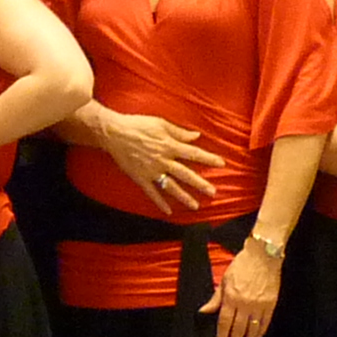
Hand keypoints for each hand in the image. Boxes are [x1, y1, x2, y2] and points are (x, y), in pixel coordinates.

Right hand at [92, 109, 222, 213]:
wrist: (114, 133)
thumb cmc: (138, 125)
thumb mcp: (161, 124)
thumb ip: (179, 132)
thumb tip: (196, 136)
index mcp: (170, 145)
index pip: (194, 153)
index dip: (208, 159)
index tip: (222, 164)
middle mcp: (163, 160)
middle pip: (185, 174)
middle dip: (200, 184)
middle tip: (212, 192)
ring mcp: (152, 171)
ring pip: (171, 186)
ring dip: (184, 197)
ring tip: (195, 206)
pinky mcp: (140, 178)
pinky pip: (152, 193)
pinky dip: (160, 203)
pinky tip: (169, 212)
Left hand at [207, 239, 280, 336]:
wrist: (263, 255)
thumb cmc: (241, 265)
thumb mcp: (224, 280)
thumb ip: (215, 299)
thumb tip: (203, 312)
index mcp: (231, 298)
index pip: (224, 324)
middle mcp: (245, 304)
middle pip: (238, 330)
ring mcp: (259, 305)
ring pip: (252, 329)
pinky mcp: (271, 303)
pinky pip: (265, 322)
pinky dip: (260, 331)